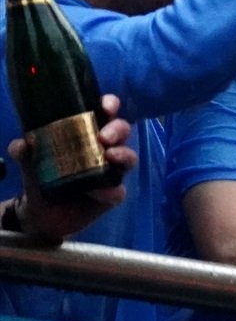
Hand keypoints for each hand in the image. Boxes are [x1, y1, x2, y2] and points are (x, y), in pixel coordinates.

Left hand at [7, 93, 137, 242]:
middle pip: (122, 131)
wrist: (41, 215)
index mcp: (89, 133)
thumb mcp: (31, 164)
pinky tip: (99, 192)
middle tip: (104, 137)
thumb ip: (25, 153)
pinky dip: (112, 190)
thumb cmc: (42, 179)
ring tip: (110, 156)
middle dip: (117, 130)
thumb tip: (21, 145)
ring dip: (124, 154)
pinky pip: (118, 191)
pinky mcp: (112, 194)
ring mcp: (112, 171)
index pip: (105, 113)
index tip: (106, 107)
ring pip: (129, 157)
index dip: (110, 105)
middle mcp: (105, 149)